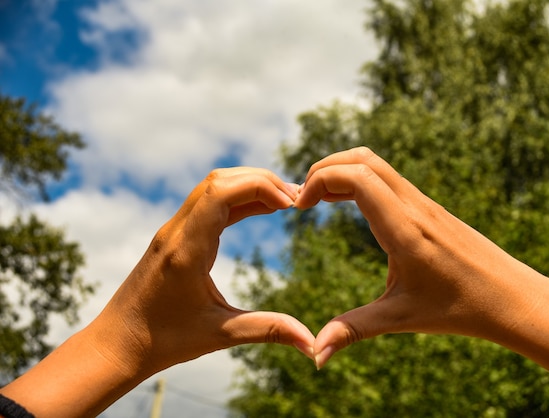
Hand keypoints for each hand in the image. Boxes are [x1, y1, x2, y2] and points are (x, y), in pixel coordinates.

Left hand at [91, 167, 314, 377]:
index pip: (220, 193)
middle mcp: (176, 232)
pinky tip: (261, 209)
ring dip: (249, 186)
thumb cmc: (162, 341)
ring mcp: (173, 231)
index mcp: (186, 250)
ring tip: (284, 202)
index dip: (259, 187)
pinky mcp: (175, 237)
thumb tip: (312, 346)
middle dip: (261, 181)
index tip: (290, 205)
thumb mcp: (219, 335)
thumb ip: (268, 331)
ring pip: (213, 186)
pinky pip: (208, 204)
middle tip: (296, 199)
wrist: (116, 345)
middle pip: (220, 180)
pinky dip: (238, 199)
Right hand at [295, 147, 536, 367]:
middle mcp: (414, 206)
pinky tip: (349, 206)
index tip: (300, 209)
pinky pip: (388, 179)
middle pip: (362, 158)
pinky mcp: (430, 207)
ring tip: (318, 201)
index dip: (319, 181)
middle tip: (304, 200)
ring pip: (376, 164)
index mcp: (404, 229)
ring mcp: (424, 203)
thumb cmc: (460, 309)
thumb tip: (314, 356)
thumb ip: (352, 330)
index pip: (356, 177)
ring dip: (342, 172)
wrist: (513, 298)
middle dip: (324, 169)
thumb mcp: (400, 318)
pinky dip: (360, 181)